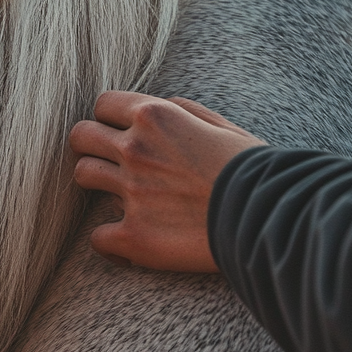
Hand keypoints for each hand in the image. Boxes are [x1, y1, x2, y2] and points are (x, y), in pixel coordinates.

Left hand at [69, 93, 264, 271]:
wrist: (270, 217)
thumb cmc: (253, 171)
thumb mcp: (221, 126)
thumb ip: (182, 112)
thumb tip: (158, 109)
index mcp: (155, 117)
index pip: (103, 104)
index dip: (109, 118)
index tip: (119, 133)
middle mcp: (136, 150)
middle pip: (81, 136)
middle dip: (91, 146)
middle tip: (109, 162)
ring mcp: (131, 193)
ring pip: (82, 176)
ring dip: (97, 185)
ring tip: (122, 198)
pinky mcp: (134, 236)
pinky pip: (97, 237)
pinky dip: (110, 243)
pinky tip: (127, 247)